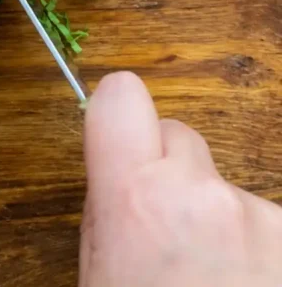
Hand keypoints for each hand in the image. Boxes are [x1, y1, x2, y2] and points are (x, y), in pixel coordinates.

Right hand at [82, 72, 281, 285]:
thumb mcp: (99, 277)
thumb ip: (110, 215)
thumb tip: (122, 177)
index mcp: (136, 201)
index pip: (122, 97)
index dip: (117, 114)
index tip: (118, 139)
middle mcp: (205, 196)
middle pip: (181, 139)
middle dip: (170, 174)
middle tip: (164, 233)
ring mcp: (266, 221)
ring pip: (229, 191)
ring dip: (221, 225)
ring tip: (214, 284)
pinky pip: (269, 229)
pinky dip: (259, 256)